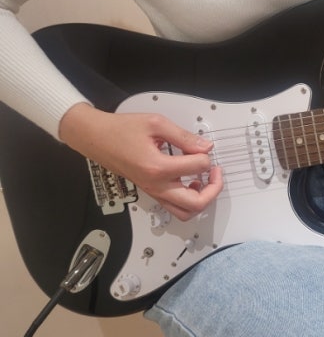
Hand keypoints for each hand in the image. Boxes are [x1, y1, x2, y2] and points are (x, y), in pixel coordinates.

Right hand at [59, 103, 222, 219]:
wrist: (95, 137)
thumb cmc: (120, 129)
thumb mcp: (156, 124)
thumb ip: (184, 136)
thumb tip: (205, 146)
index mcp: (158, 167)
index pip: (198, 166)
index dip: (206, 154)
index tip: (203, 146)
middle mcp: (156, 185)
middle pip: (195, 204)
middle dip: (213, 189)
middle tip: (216, 172)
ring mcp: (153, 191)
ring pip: (185, 212)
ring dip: (201, 200)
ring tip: (205, 180)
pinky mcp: (151, 191)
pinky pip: (174, 206)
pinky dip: (188, 200)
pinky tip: (190, 181)